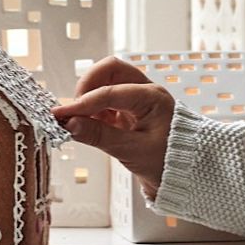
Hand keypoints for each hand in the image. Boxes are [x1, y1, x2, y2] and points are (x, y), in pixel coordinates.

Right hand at [53, 57, 175, 196]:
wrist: (183, 174)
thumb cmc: (167, 162)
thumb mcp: (132, 152)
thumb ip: (100, 136)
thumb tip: (69, 124)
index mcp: (152, 98)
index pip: (109, 92)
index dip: (82, 103)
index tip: (60, 115)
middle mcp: (146, 90)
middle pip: (110, 70)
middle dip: (88, 85)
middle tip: (74, 110)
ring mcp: (138, 97)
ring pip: (107, 79)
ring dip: (90, 95)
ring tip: (82, 120)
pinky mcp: (130, 108)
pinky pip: (107, 97)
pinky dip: (94, 106)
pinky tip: (90, 123)